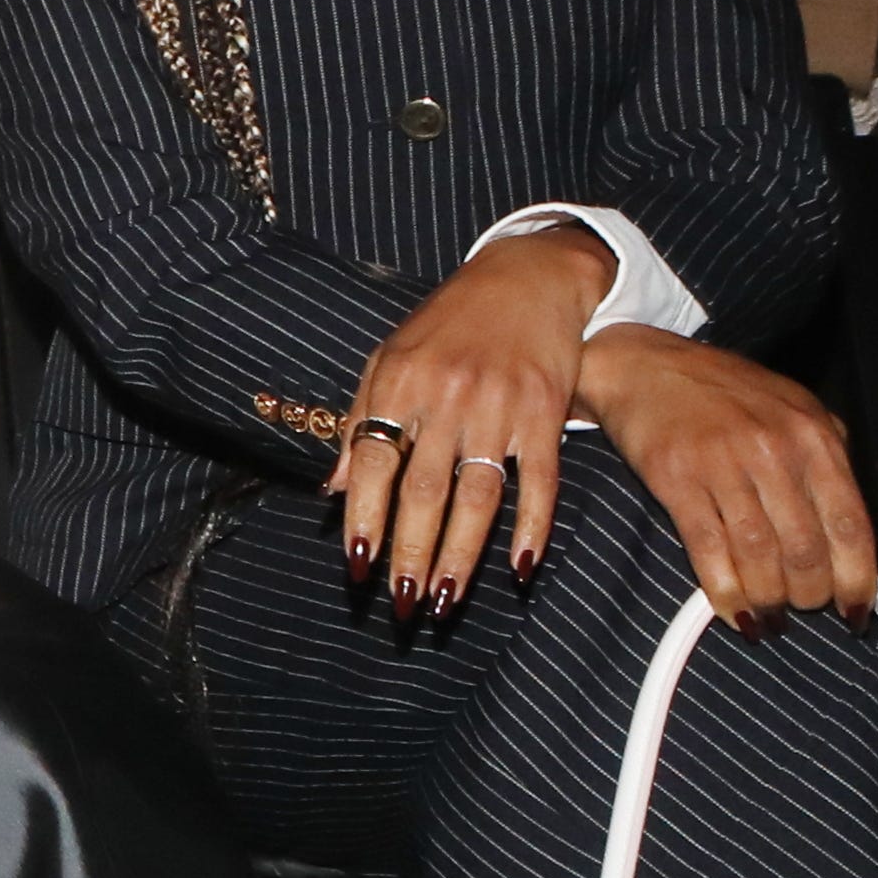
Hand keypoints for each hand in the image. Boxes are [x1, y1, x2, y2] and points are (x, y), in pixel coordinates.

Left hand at [333, 226, 603, 615]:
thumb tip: (331, 490)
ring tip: (446, 598)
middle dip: (410, 552)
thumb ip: (359, 421)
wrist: (529, 276)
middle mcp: (448, 396)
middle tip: (402, 602)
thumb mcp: (389, 358)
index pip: (373, 462)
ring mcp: (500, 405)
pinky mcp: (546, 412)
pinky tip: (519, 567)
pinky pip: (540, 480)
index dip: (363, 516)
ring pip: (478, 495)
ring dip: (462, 553)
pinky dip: (532, 526)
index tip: (356, 564)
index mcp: (399, 382)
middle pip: (425, 489)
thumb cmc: (448, 324)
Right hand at [575, 326, 876, 624]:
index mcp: (813, 436)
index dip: (856, 578)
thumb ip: (827, 459)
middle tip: (800, 610)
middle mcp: (775, 450)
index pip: (850, 523)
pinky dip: (725, 591)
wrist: (646, 366)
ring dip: (768, 600)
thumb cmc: (722, 392)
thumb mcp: (794, 409)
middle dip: (808, 596)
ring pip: (760, 556)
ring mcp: (725, 464)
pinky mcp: (678, 479)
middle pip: (806, 549)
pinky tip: (732, 610)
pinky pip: (709, 550)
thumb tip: (848, 532)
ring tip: (768, 619)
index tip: (853, 612)